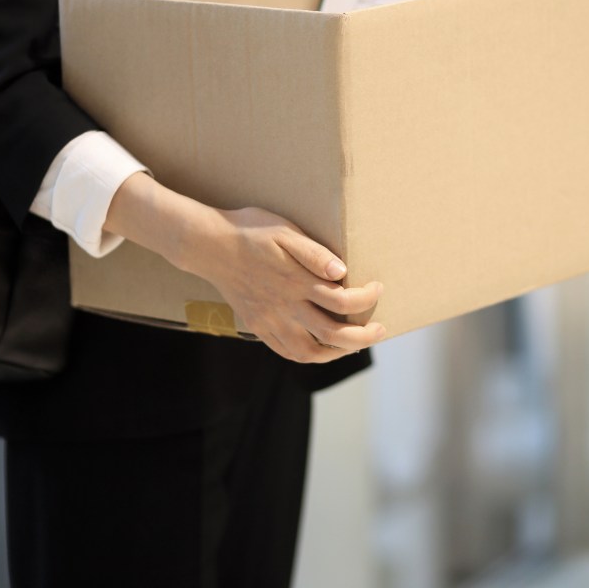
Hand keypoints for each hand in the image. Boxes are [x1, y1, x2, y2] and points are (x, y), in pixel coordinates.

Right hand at [200, 206, 385, 362]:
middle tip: (380, 330)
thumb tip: (343, 271)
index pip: (342, 301)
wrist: (208, 245)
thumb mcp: (284, 231)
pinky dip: (308, 357)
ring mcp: (269, 320)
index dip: (367, 299)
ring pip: (309, 352)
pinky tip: (320, 350)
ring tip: (353, 345)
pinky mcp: (257, 326)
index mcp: (296, 281)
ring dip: (337, 353)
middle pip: (332, 335)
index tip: (377, 288)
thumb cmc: (250, 231)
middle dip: (363, 337)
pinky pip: (285, 352)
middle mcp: (285, 306)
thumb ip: (314, 254)